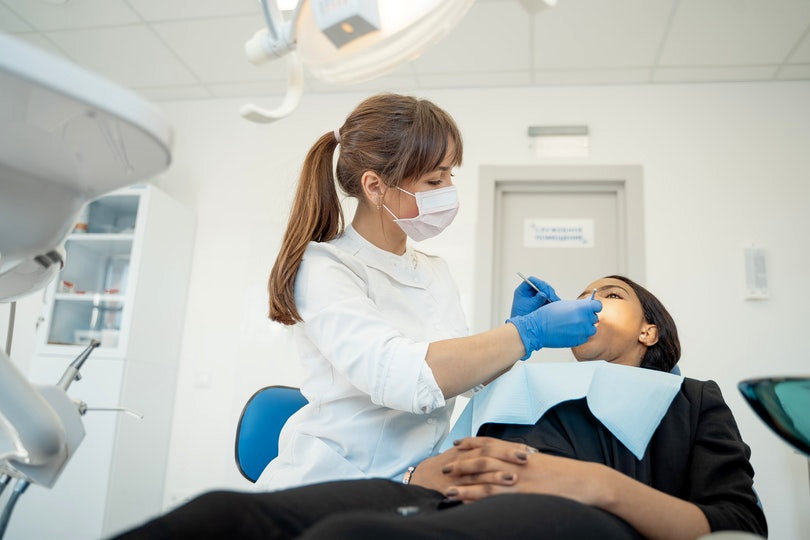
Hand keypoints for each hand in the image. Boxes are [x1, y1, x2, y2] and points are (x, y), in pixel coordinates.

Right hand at [410, 437, 533, 493]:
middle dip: (507, 455)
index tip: (529, 449)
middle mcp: (464, 458)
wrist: (424, 476)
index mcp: (470, 450)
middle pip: (488, 454)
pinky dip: (478, 495)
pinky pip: (465, 492)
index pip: (493, 445)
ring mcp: (457, 474)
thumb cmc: (449, 465)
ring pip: (478, 473)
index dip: (510, 447)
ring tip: (513, 478)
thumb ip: (484, 452)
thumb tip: (511, 450)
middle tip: (525, 457)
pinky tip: (491, 499)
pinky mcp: (451, 488)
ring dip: (496, 475)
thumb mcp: (465, 454)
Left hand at [442, 441, 609, 504]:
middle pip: (482, 459)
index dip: (472, 442)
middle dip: (461, 462)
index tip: (457, 443)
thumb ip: (524, 462)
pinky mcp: (522, 494)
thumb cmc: (567, 475)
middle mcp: (516, 462)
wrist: (586, 482)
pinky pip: (496, 496)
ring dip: (464, 483)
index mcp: (521, 453)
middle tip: (444, 465)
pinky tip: (467, 502)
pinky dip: (479, 498)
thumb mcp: (543, 463)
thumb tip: (514, 463)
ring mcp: (519, 478)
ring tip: (447, 488)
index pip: (491, 443)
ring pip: (484, 478)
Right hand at [507, 299, 601, 358]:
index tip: (590, 307)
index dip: (593, 306)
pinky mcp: (578, 341)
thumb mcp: (563, 304)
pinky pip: (585, 337)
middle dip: (587, 316)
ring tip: (574, 325)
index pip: (597, 305)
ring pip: (592, 329)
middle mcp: (583, 320)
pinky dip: (580, 335)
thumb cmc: (547, 315)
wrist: (537, 329)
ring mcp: (581, 331)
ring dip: (586, 327)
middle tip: (577, 316)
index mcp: (581, 308)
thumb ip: (578, 305)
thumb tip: (587, 305)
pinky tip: (570, 331)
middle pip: (594, 317)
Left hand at [510, 277, 559, 317]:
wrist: (523, 327)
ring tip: (556, 301)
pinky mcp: (543, 301)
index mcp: (523, 290)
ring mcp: (537, 295)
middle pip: (541, 285)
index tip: (545, 291)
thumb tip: (543, 294)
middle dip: (548, 290)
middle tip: (552, 298)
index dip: (539, 283)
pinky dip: (553, 299)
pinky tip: (557, 302)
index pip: (532, 280)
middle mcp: (530, 291)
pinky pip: (550, 297)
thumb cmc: (522, 315)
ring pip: (547, 291)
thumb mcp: (528, 307)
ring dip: (552, 295)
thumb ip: (536, 300)